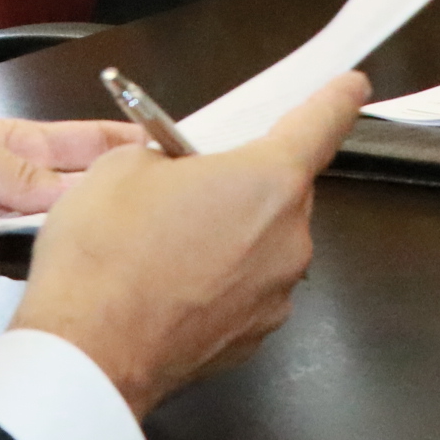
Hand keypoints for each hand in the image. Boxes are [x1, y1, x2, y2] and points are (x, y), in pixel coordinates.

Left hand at [0, 114, 142, 310]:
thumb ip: (19, 171)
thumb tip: (78, 194)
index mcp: (18, 152)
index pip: (87, 148)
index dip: (128, 149)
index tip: (175, 153)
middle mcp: (15, 199)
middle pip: (78, 209)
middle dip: (105, 214)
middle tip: (142, 219)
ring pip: (48, 255)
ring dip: (48, 252)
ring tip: (54, 245)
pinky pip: (0, 287)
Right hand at [12, 74, 365, 416]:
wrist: (89, 350)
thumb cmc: (107, 252)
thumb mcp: (123, 166)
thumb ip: (168, 157)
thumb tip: (175, 174)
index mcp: (268, 181)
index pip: (320, 126)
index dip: (335, 101)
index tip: (350, 88)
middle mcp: (289, 239)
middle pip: (284, 194)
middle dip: (244, 185)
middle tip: (188, 189)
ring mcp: (276, 296)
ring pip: (263, 247)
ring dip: (230, 238)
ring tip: (165, 248)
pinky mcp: (254, 339)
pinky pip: (245, 293)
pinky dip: (218, 284)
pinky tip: (168, 288)